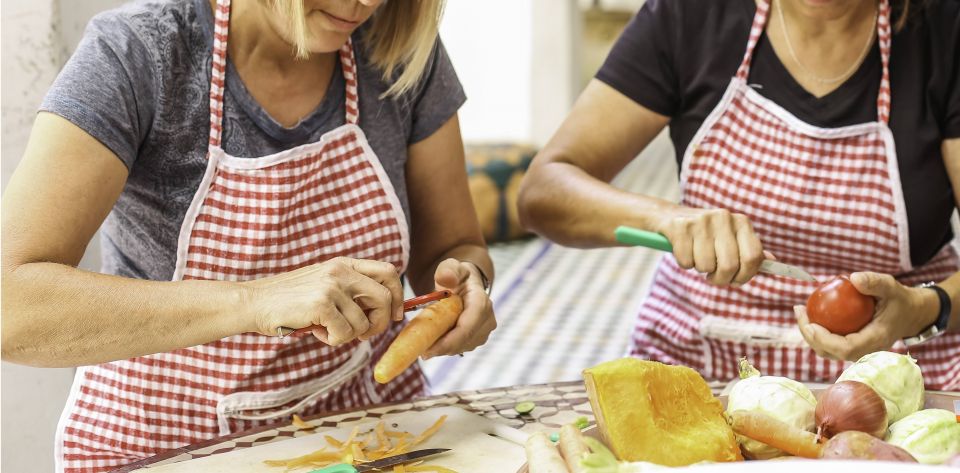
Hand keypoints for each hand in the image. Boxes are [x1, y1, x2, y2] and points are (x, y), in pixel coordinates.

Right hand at [242, 257, 402, 345]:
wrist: (254, 302)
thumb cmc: (290, 300)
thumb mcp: (324, 284)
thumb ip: (350, 291)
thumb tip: (385, 311)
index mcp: (344, 264)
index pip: (388, 272)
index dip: (398, 296)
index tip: (394, 315)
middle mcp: (341, 271)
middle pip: (385, 298)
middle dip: (379, 322)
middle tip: (362, 333)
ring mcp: (332, 286)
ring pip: (364, 322)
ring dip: (348, 335)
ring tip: (326, 329)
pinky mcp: (322, 304)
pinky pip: (345, 333)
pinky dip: (333, 340)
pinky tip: (316, 331)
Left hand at [422, 258, 495, 357]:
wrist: (467, 284)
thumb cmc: (457, 276)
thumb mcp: (450, 267)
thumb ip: (448, 270)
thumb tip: (447, 279)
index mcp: (481, 302)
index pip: (467, 327)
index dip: (448, 342)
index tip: (428, 350)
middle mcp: (488, 319)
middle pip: (464, 341)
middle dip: (441, 348)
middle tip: (419, 350)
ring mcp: (485, 331)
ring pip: (462, 347)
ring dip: (443, 349)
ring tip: (424, 345)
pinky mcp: (478, 339)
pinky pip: (461, 348)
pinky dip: (446, 348)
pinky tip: (434, 343)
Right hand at [653, 206, 768, 285]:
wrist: (668, 217)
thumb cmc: (705, 234)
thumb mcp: (730, 238)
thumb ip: (750, 250)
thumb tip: (773, 262)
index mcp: (741, 222)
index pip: (753, 257)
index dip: (745, 276)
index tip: (735, 281)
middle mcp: (724, 217)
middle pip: (730, 266)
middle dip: (720, 279)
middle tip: (712, 277)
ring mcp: (701, 221)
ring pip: (706, 266)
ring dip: (700, 269)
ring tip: (697, 257)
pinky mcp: (680, 226)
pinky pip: (686, 261)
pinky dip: (684, 263)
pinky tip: (684, 251)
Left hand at [795, 272, 938, 359]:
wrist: (909, 313)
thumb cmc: (899, 299)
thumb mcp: (891, 286)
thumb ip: (875, 282)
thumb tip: (853, 278)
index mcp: (875, 341)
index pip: (846, 348)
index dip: (825, 340)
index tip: (810, 324)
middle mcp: (865, 351)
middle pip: (830, 352)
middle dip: (809, 336)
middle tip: (799, 311)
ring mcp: (857, 351)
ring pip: (827, 350)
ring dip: (809, 333)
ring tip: (800, 311)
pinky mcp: (851, 345)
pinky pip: (829, 342)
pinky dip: (816, 331)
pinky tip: (809, 312)